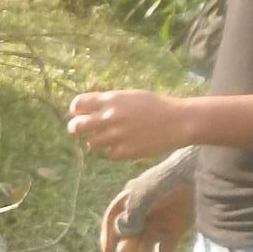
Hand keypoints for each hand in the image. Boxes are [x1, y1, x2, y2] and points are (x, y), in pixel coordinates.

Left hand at [68, 86, 187, 161]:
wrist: (178, 121)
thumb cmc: (155, 106)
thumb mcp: (130, 96)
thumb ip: (109, 102)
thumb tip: (87, 109)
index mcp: (111, 100)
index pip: (79, 104)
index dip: (76, 109)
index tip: (77, 113)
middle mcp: (109, 118)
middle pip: (77, 126)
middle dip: (74, 128)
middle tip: (76, 130)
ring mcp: (115, 136)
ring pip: (91, 143)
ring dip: (96, 141)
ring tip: (108, 137)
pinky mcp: (123, 152)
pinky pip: (107, 154)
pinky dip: (111, 151)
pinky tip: (121, 146)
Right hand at [100, 159, 194, 251]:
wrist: (201, 172)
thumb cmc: (171, 178)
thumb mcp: (147, 191)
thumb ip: (133, 211)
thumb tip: (122, 232)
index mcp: (132, 198)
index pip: (114, 219)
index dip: (108, 236)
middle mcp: (145, 211)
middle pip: (128, 235)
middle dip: (125, 247)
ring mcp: (160, 221)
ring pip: (144, 244)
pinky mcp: (176, 229)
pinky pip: (164, 248)